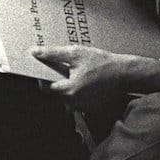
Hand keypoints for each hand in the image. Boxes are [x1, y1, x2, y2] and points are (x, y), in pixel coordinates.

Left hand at [31, 45, 159, 110]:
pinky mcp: (91, 107)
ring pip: (65, 97)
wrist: (124, 73)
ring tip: (75, 73)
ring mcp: (83, 107)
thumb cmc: (101, 62)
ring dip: (66, 86)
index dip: (42, 77)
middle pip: (55, 93)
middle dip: (55, 81)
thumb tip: (34, 52)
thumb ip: (53, 54)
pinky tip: (84, 80)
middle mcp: (74, 102)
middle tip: (62, 68)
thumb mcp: (75, 53)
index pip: (45, 87)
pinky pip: (77, 100)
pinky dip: (76, 91)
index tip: (46, 68)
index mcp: (68, 90)